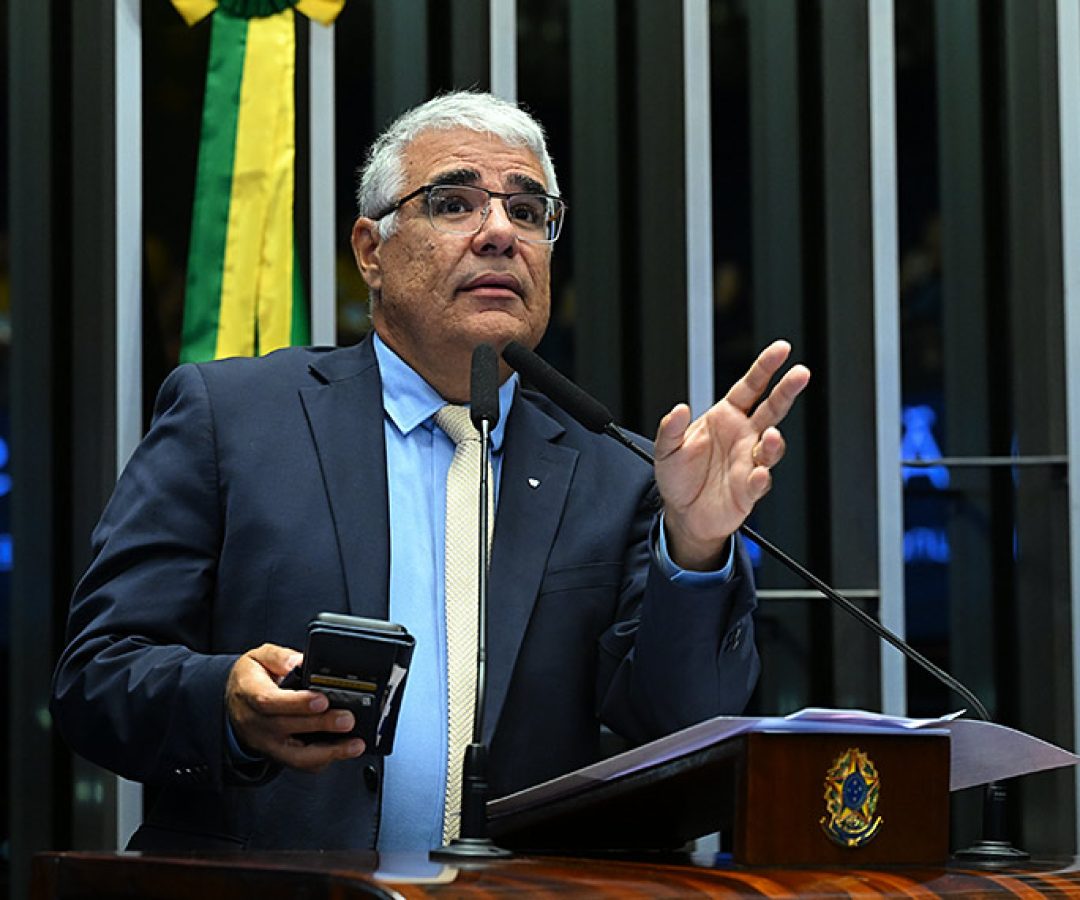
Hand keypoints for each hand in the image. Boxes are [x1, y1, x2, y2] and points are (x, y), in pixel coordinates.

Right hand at [225, 643, 365, 772]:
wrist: (235, 702)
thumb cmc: (251, 678)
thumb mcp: (259, 657)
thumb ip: (280, 657)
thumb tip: (299, 662)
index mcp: (249, 693)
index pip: (270, 701)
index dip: (297, 702)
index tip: (322, 699)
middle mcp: (256, 723)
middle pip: (288, 728)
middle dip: (321, 725)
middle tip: (347, 719)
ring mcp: (266, 743)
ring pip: (295, 756)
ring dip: (328, 752)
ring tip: (354, 745)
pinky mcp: (277, 755)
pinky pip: (300, 764)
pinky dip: (323, 760)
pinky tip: (343, 751)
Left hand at [654, 340, 809, 569]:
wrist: (682, 513)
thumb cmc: (679, 476)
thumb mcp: (666, 448)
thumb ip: (671, 428)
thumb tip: (679, 409)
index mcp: (726, 417)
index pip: (751, 386)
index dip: (766, 367)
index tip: (782, 350)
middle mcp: (743, 436)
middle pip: (772, 408)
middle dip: (787, 390)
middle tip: (800, 374)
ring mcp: (749, 461)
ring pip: (771, 445)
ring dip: (772, 441)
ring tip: (768, 437)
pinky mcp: (749, 489)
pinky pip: (760, 481)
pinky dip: (761, 477)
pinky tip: (757, 474)